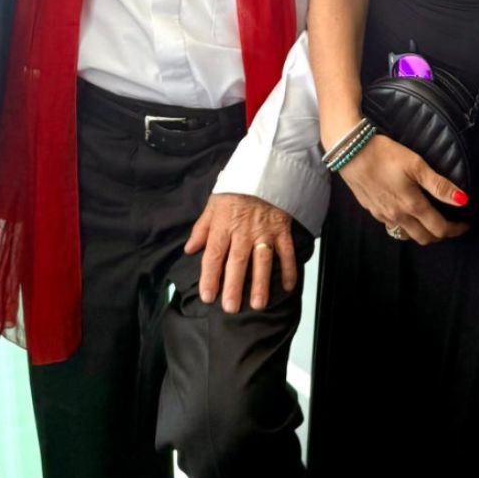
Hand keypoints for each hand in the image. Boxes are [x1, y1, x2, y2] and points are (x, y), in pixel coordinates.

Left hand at [185, 193, 297, 312]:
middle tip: (231, 308)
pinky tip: (288, 287)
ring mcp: (264, 231)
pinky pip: (286, 251)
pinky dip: (289, 269)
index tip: (207, 296)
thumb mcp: (213, 204)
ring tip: (258, 304)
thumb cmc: (236, 189)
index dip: (209, 276)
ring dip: (260, 282)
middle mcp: (243, 231)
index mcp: (223, 225)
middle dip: (233, 286)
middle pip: (237, 261)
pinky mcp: (282, 229)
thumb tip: (189, 250)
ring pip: (262, 260)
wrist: (264, 170)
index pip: (214, 254)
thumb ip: (201, 228)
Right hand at [338, 134, 468, 245]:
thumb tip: (463, 201)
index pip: (439, 228)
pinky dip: (405, 226)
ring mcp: (382, 215)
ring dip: (422, 233)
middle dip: (440, 235)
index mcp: (412, 205)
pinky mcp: (372, 210)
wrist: (350, 152)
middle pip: (424, 238)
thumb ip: (439, 185)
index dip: (456, 230)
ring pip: (407, 235)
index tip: (465, 225)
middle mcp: (398, 216)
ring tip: (430, 221)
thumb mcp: (416, 165)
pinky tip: (406, 213)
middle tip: (451, 225)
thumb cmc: (385, 155)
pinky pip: (392, 227)